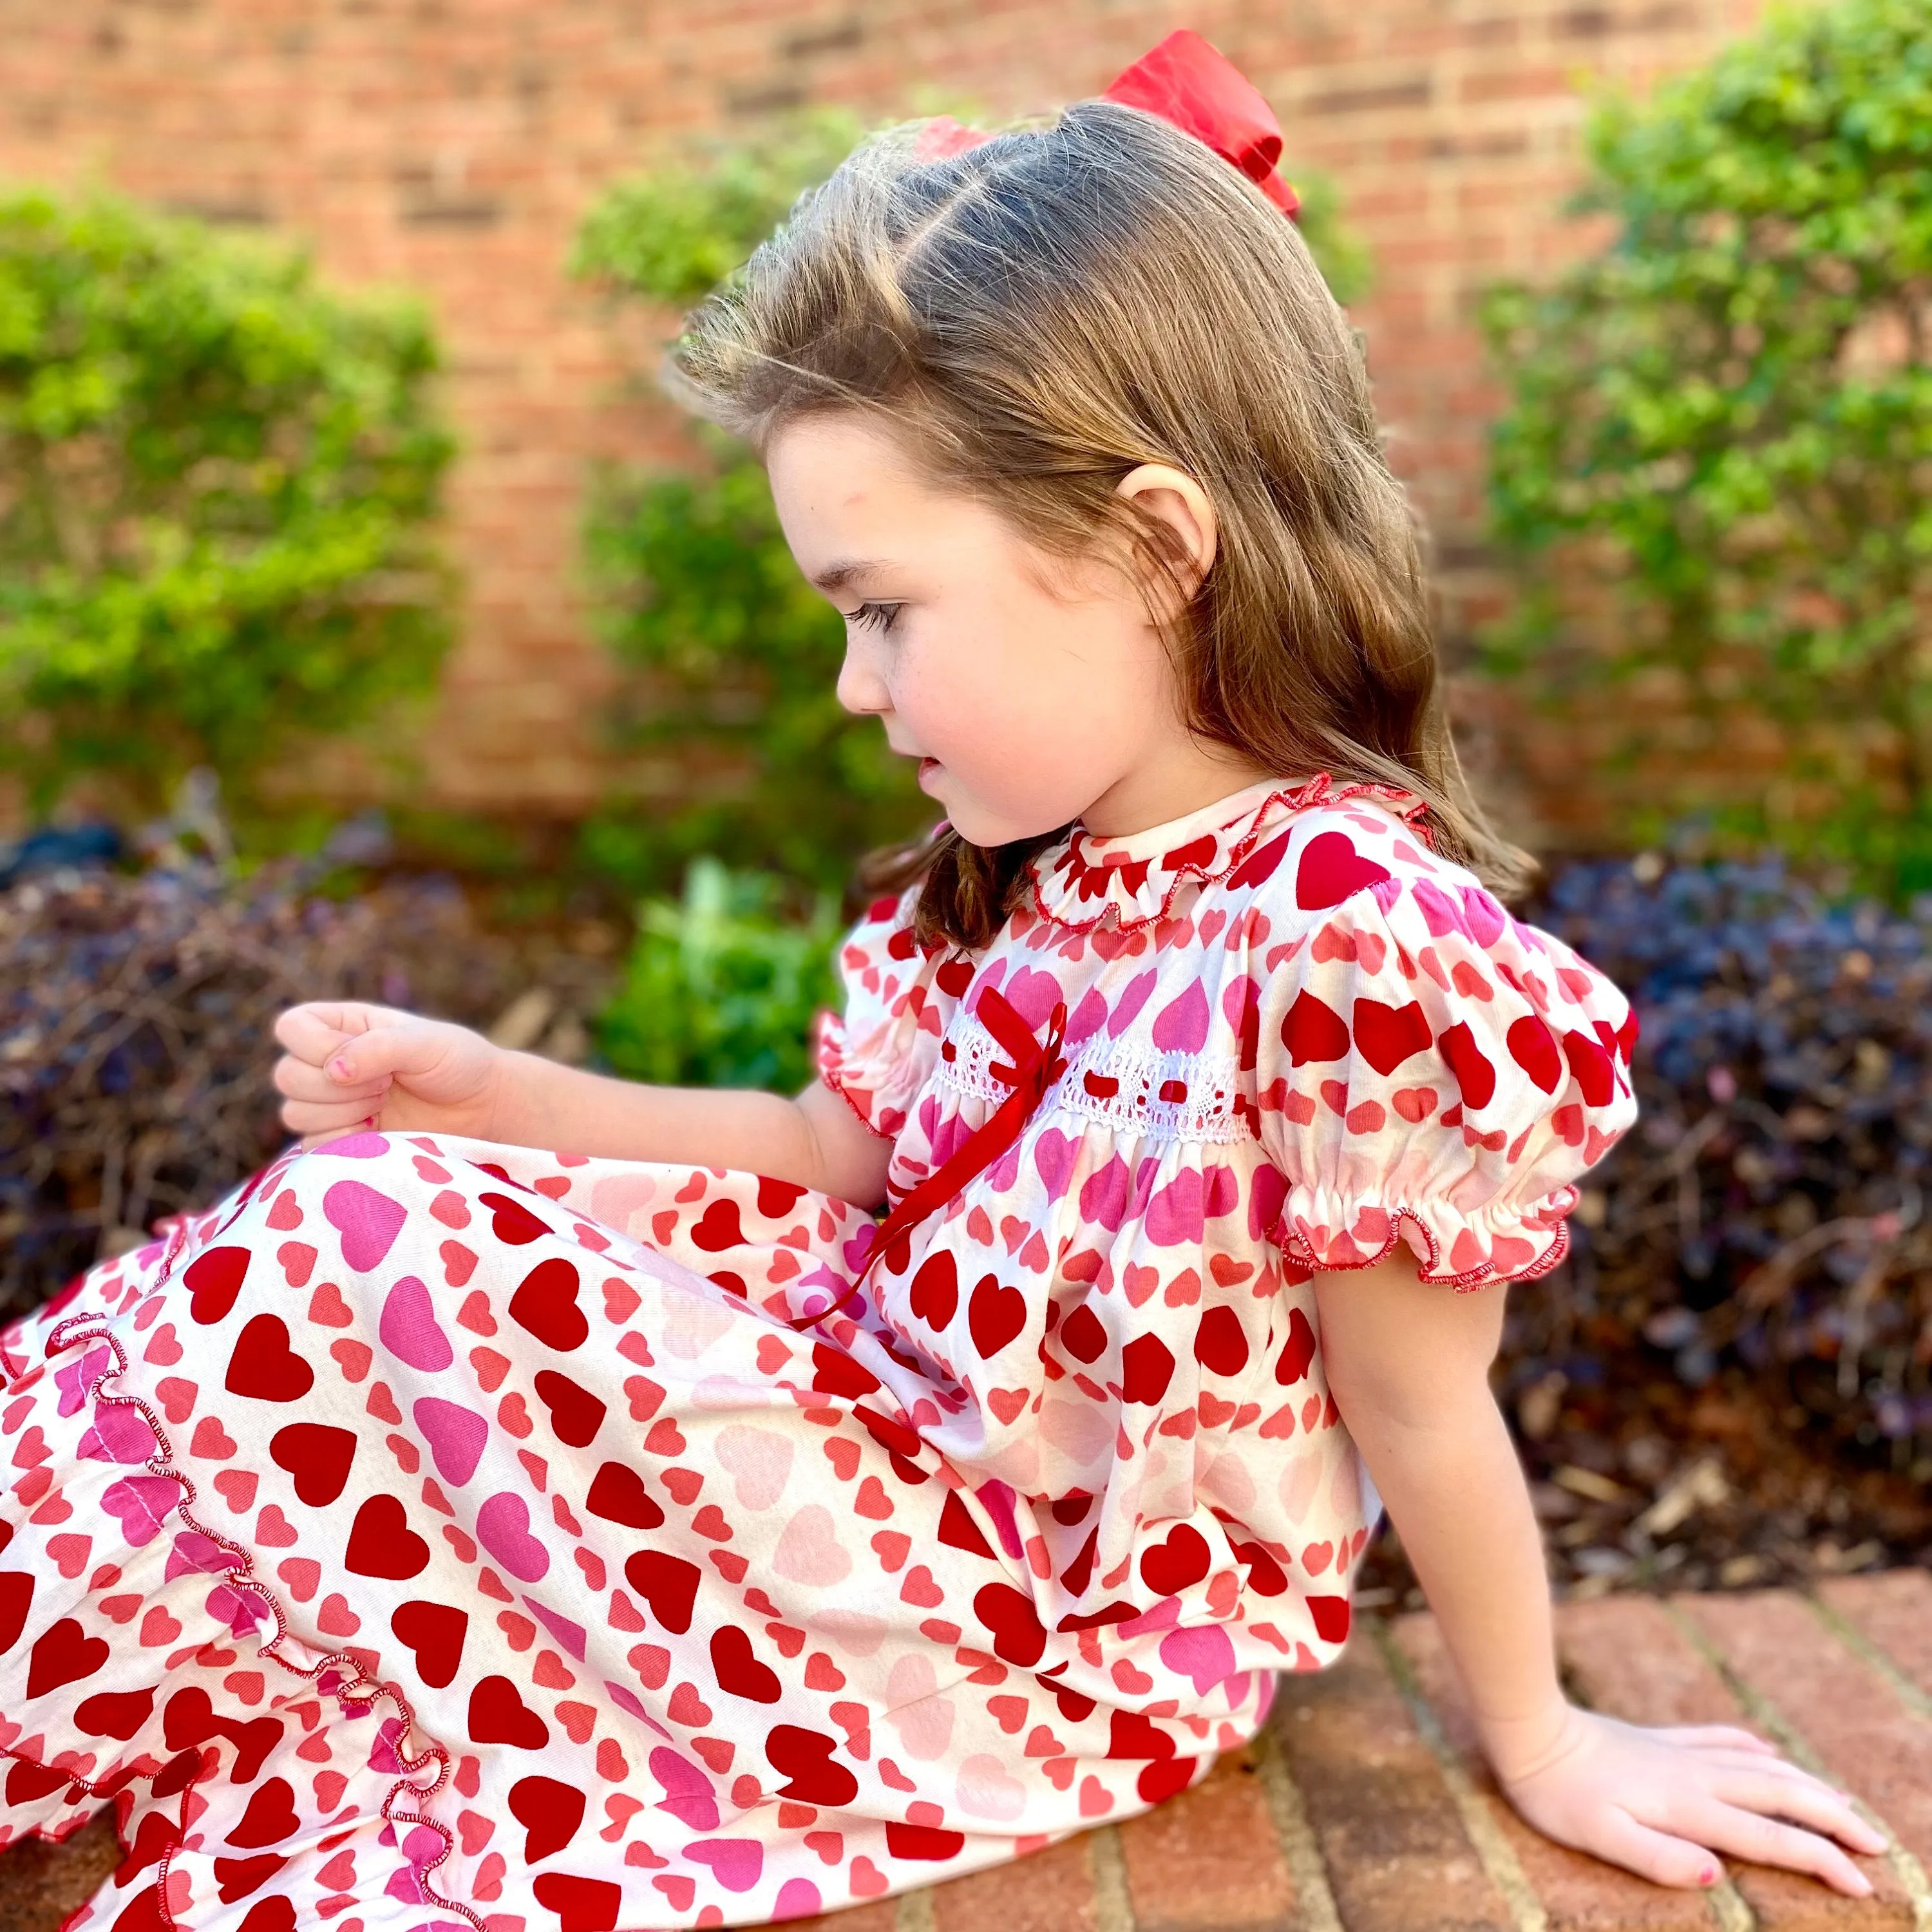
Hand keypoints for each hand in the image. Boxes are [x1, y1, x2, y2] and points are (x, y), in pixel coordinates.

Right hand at [272, 1002, 507, 1148]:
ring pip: (294, 1113)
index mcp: (342, 1025)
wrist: (482, 1109)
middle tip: (385, 1086)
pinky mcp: (339, 1138)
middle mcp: (329, 1062)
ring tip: (384, 1106)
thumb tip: (334, 1070)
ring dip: (342, 1114)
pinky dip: (341, 1143)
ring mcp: (331, 1103)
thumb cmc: (459, 1063)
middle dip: (337, 1087)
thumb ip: (379, 1048)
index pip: (291, 1027)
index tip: (367, 1059)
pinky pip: (310, 1147)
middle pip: (286, 1076)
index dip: (318, 1047)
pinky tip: (378, 1133)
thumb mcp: (426, 1043)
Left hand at [1493, 1702, 1886, 1895]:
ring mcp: (1679, 1753)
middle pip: (1782, 1794)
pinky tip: (1766, 1749)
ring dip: (1807, 1784)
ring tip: (1844, 1803)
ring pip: (1760, 1766)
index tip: (1863, 1886)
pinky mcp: (1659, 1739)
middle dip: (1834, 1819)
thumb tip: (1716, 1874)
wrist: (1528, 1728)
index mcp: (1689, 1807)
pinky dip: (1753, 1747)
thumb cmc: (1558, 1793)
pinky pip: (1719, 1739)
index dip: (1820, 1861)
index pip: (1771, 1838)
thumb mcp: (1600, 1837)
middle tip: (1878, 1845)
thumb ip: (1658, 1858)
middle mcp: (1695, 1775)